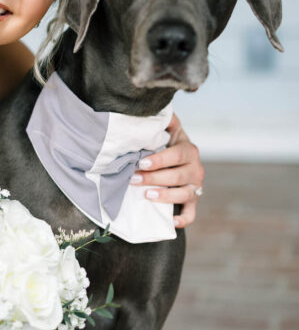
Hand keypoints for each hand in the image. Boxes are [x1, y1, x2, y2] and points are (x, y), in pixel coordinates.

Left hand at [129, 113, 203, 227]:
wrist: (180, 160)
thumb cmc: (168, 144)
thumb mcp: (169, 129)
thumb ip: (164, 120)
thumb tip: (155, 107)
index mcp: (188, 150)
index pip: (176, 155)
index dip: (159, 160)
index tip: (141, 162)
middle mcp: (195, 168)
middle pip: (177, 176)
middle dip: (154, 178)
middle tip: (134, 179)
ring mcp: (196, 186)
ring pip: (184, 194)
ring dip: (165, 196)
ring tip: (147, 195)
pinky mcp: (194, 201)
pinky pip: (192, 213)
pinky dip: (183, 219)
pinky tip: (171, 221)